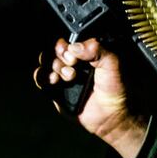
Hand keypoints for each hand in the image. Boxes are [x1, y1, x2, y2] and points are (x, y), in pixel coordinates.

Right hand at [35, 38, 146, 157]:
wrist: (112, 115)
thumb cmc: (116, 89)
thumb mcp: (112, 63)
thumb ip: (97, 49)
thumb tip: (75, 46)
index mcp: (84, 54)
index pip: (65, 42)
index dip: (64, 46)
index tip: (73, 55)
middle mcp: (71, 64)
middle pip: (52, 51)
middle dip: (59, 57)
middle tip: (73, 64)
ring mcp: (62, 77)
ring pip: (45, 63)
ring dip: (52, 67)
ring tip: (68, 77)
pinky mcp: (55, 91)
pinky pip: (40, 80)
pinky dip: (42, 77)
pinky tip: (54, 81)